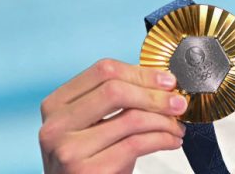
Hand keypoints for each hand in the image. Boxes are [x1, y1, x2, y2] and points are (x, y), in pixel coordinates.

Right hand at [39, 58, 187, 173]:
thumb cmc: (89, 161)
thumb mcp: (93, 126)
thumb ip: (115, 101)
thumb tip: (160, 81)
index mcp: (56, 104)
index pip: (102, 71)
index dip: (140, 72)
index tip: (167, 80)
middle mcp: (56, 125)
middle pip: (115, 90)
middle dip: (155, 94)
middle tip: (178, 102)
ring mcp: (69, 149)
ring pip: (131, 118)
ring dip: (164, 121)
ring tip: (177, 126)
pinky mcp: (87, 170)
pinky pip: (136, 144)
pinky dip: (162, 139)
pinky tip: (171, 141)